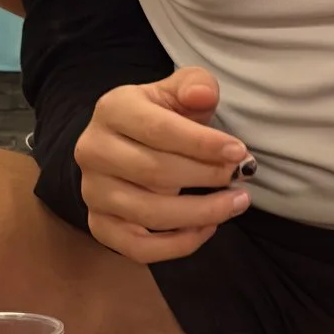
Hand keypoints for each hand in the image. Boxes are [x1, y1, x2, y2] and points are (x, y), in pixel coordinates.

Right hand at [75, 66, 250, 262]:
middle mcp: (93, 151)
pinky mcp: (99, 225)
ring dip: (201, 213)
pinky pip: (138, 248)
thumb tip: (204, 94)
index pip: (158, 130)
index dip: (202, 143)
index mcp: (112, 110)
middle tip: (241, 176)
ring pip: (149, 213)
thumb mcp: (177, 91)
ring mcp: (93, 192)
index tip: (239, 152)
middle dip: (206, 176)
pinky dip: (178, 245)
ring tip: (236, 202)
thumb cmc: (160, 115)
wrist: (125, 143)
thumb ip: (195, 86)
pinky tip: (207, 227)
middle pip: (155, 172)